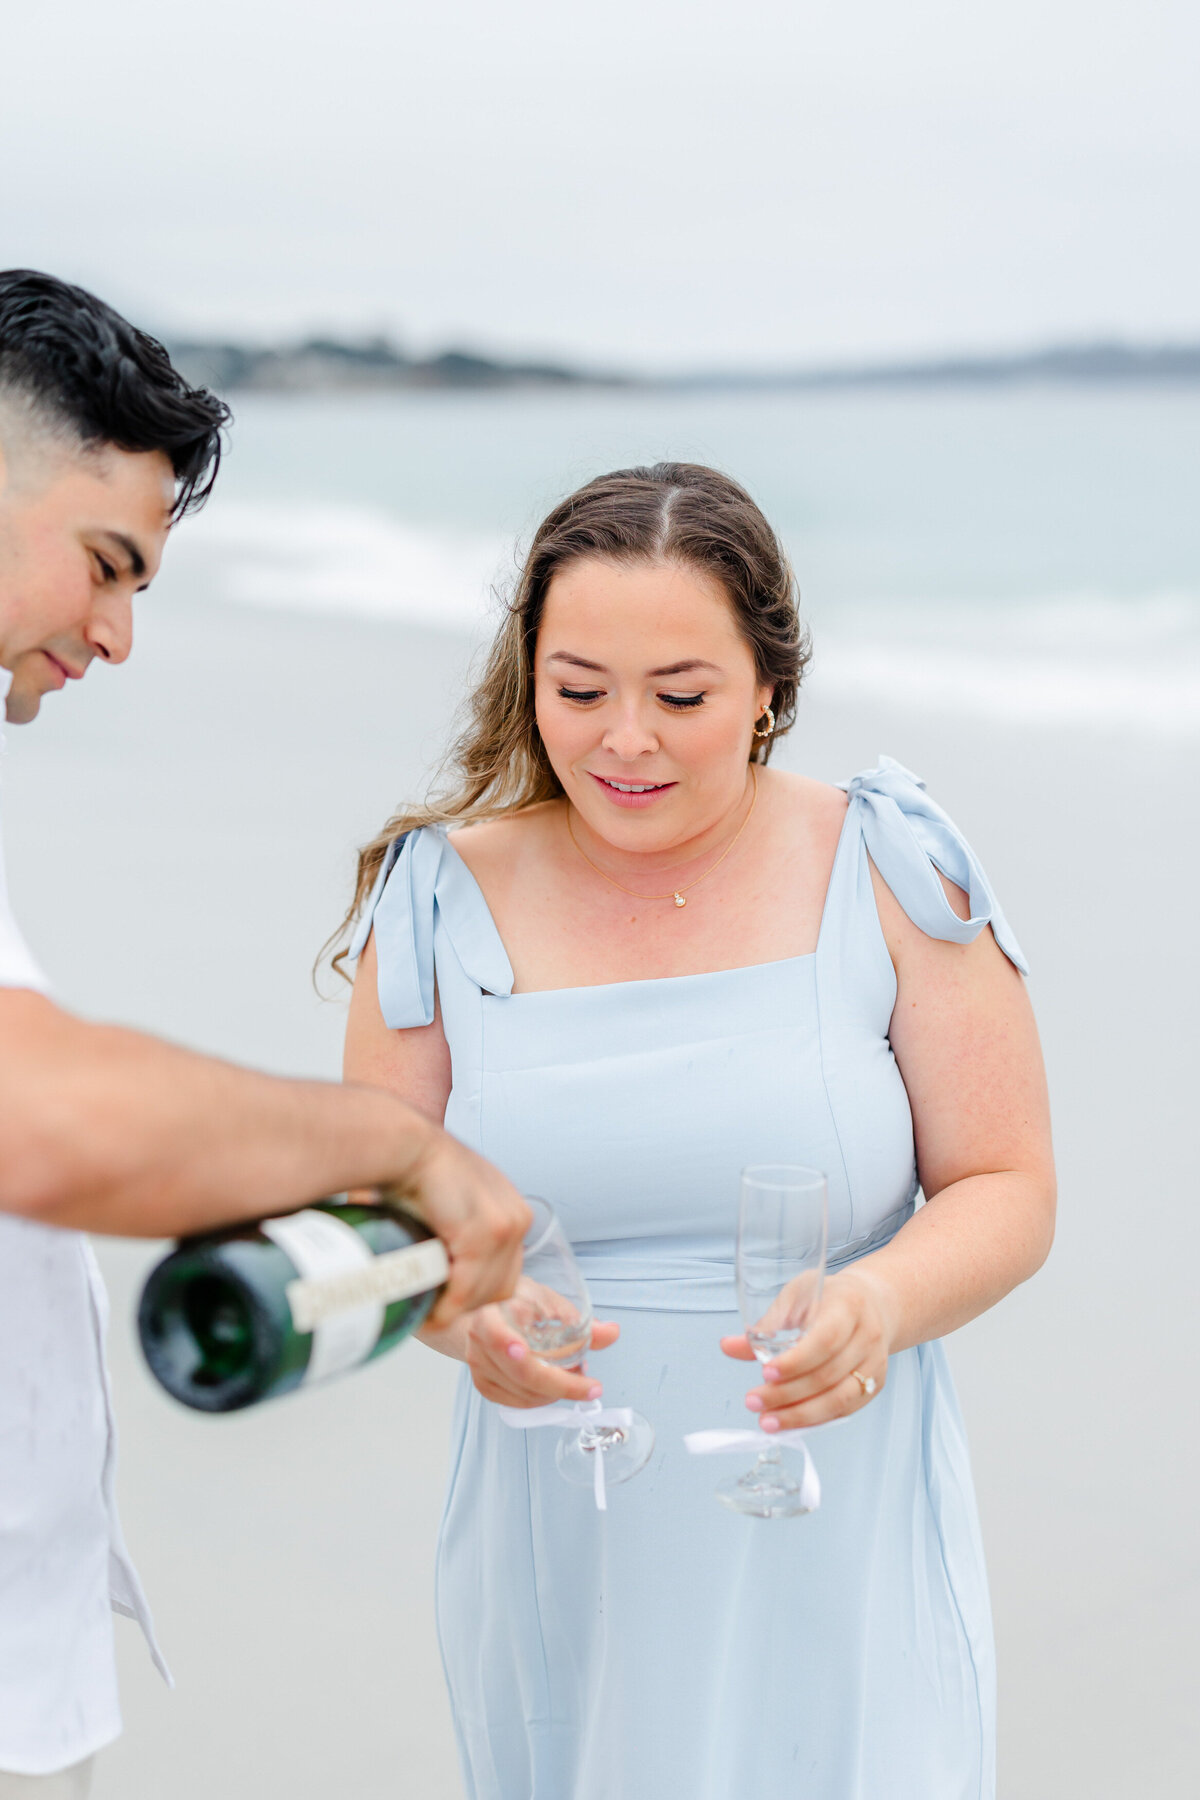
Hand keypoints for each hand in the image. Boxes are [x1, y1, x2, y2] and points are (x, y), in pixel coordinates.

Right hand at [396, 1129, 530, 1327]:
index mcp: (511, 1210)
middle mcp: (516, 1217)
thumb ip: (455, 1234)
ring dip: (455, 1308)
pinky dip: (448, 1306)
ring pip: (486, 1292)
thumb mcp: (452, 1204)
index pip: (507, 1269)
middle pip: (502, 1285)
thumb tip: (437, 1268)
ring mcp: (505, 1226)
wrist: (406, 1146)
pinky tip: (430, 1312)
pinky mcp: (484, 1234)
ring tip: (428, 1312)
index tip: (449, 1298)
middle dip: (468, 1303)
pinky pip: (468, 1288)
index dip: (477, 1290)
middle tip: (435, 1308)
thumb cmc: (417, 1172)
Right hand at [464, 1306, 620, 1407]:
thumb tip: (612, 1332)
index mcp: (488, 1316)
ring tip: (577, 1376)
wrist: (485, 1316)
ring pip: (524, 1393)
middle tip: (591, 1386)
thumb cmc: (518, 1304)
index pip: (495, 1334)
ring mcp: (479, 1369)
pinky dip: (544, 1399)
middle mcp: (478, 1346)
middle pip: (520, 1373)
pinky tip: (558, 1386)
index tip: (524, 1352)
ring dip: (556, 1391)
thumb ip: (581, 1321)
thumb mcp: (548, 1301)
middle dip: (561, 1383)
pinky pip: (520, 1403)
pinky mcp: (485, 1387)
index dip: (506, 1344)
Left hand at [720, 1266, 896, 1429]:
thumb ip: (766, 1324)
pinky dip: (816, 1420)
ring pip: (839, 1400)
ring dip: (800, 1415)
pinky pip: (845, 1410)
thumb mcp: (797, 1297)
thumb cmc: (828, 1297)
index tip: (764, 1373)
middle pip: (828, 1375)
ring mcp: (874, 1364)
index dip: (796, 1361)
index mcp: (849, 1307)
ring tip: (767, 1421)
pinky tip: (790, 1422)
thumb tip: (727, 1346)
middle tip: (753, 1402)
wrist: (872, 1303)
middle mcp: (867, 1337)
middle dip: (787, 1394)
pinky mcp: (875, 1385)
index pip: (825, 1340)